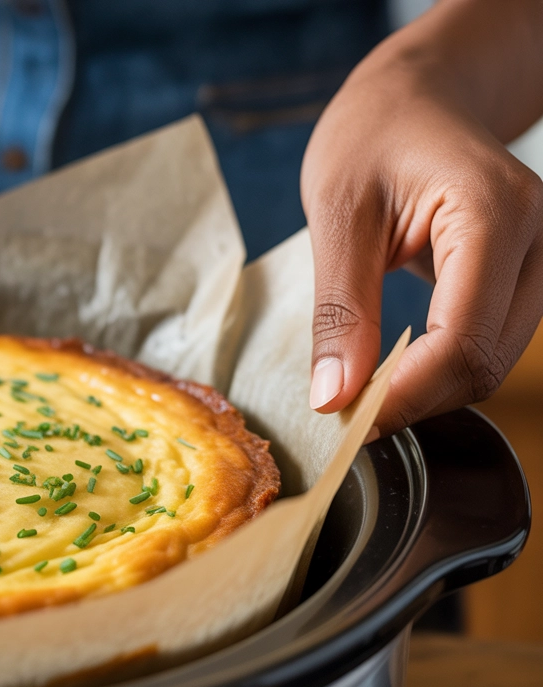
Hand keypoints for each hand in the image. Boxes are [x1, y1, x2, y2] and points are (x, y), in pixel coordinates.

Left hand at [301, 46, 542, 435]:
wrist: (417, 95)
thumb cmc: (372, 135)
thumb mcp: (337, 214)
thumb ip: (340, 310)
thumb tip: (335, 397)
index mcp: (493, 214)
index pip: (462, 340)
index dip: (406, 394)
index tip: (346, 420)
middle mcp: (538, 239)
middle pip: (485, 362)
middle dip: (415, 400)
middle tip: (343, 412)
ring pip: (493, 362)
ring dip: (428, 390)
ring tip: (360, 389)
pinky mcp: (528, 273)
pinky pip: (491, 341)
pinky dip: (440, 367)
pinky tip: (392, 367)